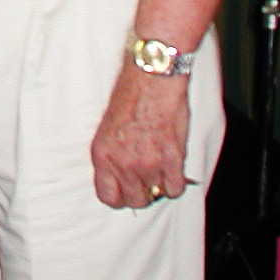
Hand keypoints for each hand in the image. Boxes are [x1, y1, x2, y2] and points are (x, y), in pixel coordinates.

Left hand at [90, 64, 189, 208]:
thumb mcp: (107, 128)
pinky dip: (177, 182)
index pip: (107, 196)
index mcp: (102, 154)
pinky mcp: (171, 158)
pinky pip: (175, 188)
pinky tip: (174, 168)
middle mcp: (123, 163)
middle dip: (142, 193)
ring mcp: (148, 163)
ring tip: (161, 168)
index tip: (126, 191)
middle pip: (134, 201)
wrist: (150, 78)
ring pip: (156, 195)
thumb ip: (112, 154)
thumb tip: (120, 173)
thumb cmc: (130, 95)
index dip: (119, 196)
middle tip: (148, 179)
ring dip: (160, 184)